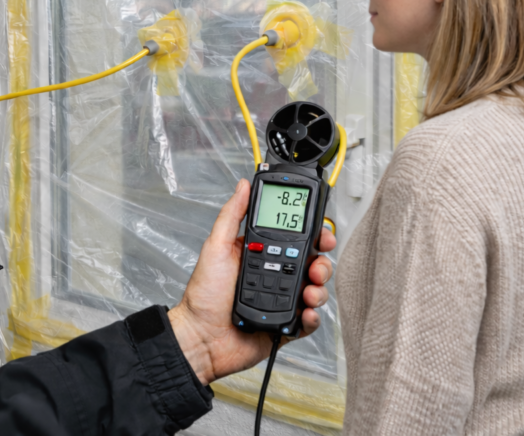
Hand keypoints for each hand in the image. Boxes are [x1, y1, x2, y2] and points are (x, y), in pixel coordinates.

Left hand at [167, 179, 335, 384]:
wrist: (201, 338)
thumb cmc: (203, 296)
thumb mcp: (215, 247)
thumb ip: (231, 215)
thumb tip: (243, 186)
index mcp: (259, 254)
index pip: (293, 239)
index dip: (312, 235)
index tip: (322, 233)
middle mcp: (274, 275)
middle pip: (311, 263)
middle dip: (321, 262)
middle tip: (316, 265)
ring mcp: (281, 300)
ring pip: (315, 289)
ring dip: (318, 289)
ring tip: (308, 291)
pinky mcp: (286, 325)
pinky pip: (310, 320)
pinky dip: (313, 316)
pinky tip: (305, 312)